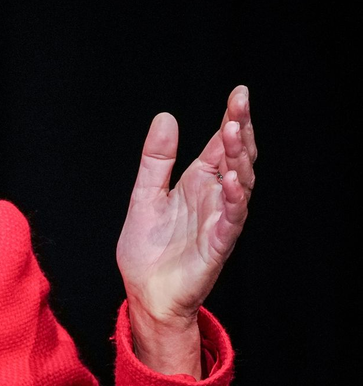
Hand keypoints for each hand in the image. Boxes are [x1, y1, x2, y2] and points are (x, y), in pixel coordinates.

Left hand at [116, 85, 255, 375]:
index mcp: (197, 184)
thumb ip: (156, 159)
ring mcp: (219, 221)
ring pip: (239, 184)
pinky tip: (229, 179)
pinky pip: (231, 220)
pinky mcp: (217, 246)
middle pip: (235, 159)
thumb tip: (165, 116)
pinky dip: (232, 199)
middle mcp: (213, 199)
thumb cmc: (149, 249)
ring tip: (234, 132)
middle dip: (240, 130)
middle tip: (241, 103)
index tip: (238, 93)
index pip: (219, 146)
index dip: (230, 120)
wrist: (144, 293)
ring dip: (238, 158)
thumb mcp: (145, 194)